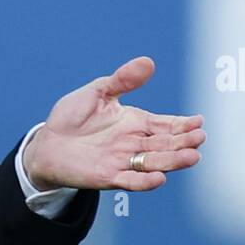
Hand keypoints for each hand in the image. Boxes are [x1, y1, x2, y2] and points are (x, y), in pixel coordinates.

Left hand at [22, 56, 204, 190]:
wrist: (45, 143)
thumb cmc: (70, 118)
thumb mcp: (97, 92)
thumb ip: (122, 80)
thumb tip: (148, 62)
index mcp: (134, 122)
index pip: (165, 124)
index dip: (182, 124)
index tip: (198, 121)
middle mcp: (132, 143)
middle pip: (164, 144)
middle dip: (183, 142)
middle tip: (199, 137)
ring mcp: (122, 161)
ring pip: (153, 163)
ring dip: (172, 161)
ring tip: (191, 156)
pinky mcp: (108, 177)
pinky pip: (130, 181)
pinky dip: (144, 181)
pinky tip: (159, 177)